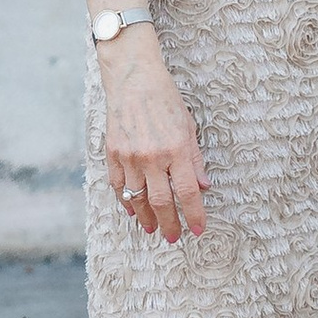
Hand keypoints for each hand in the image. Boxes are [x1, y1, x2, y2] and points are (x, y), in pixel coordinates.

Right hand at [101, 45, 207, 240]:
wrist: (134, 80)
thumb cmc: (166, 100)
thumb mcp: (189, 127)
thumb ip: (195, 160)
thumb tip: (204, 187)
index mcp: (176, 150)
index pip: (188, 192)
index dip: (194, 214)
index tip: (199, 229)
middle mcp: (153, 157)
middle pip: (162, 202)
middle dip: (170, 224)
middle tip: (174, 238)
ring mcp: (130, 157)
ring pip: (137, 198)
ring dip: (146, 218)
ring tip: (153, 229)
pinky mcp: (113, 154)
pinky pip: (118, 186)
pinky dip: (125, 201)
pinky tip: (132, 211)